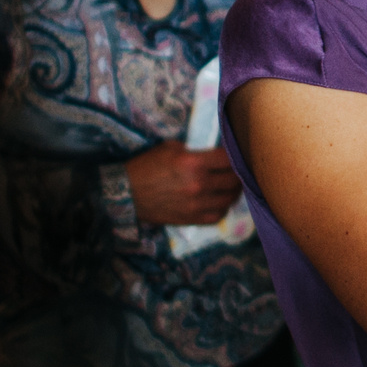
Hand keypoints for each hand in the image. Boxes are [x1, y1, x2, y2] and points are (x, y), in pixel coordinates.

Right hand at [126, 141, 241, 226]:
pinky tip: (219, 200)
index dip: (236, 154)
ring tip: (231, 185)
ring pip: (229, 199)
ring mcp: (196, 204)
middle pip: (234, 180)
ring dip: (233, 191)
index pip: (229, 158)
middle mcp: (198, 184)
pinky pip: (217, 215)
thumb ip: (195, 149)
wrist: (126, 193)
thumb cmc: (146, 166)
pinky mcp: (191, 219)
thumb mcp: (170, 147)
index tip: (237, 153)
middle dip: (239, 173)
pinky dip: (222, 207)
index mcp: (193, 162)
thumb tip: (214, 152)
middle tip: (238, 169)